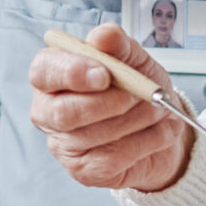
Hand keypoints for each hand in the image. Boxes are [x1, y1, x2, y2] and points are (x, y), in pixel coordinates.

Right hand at [28, 25, 192, 192]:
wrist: (161, 124)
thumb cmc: (136, 87)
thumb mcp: (133, 58)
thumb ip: (118, 44)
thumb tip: (102, 35)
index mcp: (51, 74)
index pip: (44, 71)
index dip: (73, 72)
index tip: (105, 74)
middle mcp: (48, 111)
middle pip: (63, 112)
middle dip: (110, 103)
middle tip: (141, 95)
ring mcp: (63, 144)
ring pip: (93, 135)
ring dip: (137, 119)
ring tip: (158, 109)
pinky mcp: (84, 170)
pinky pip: (113, 158)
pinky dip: (146, 142)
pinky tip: (160, 132)